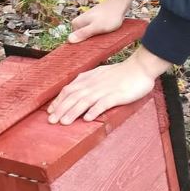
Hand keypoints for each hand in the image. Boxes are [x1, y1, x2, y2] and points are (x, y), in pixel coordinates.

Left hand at [47, 46, 171, 124]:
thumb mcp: (99, 74)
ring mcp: (104, 89)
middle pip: (73, 96)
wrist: (139, 68)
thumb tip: (76, 90)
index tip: (50, 111)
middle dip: (61, 109)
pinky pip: (103, 103)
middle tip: (51, 121)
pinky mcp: (116, 95)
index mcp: (88, 78)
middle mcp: (93, 84)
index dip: (58, 100)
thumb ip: (87, 81)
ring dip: (73, 112)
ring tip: (64, 122)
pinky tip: (88, 119)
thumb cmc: (121, 73)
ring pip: (84, 101)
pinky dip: (94, 111)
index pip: (68, 89)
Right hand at [67, 0, 137, 42]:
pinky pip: (94, 33)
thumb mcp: (96, 27)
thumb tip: (69, 40)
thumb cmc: (109, 16)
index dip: (82, 48)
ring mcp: (86, 23)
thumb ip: (84, 33)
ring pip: (89, 37)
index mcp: (76, 24)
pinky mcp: (93, 23)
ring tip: (104, 41)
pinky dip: (98, 36)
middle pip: (82, 40)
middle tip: (100, 45)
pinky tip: (105, 37)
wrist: (119, 4)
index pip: (74, 41)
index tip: (91, 51)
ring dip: (95, 41)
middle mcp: (78, 23)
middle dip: (90, 44)